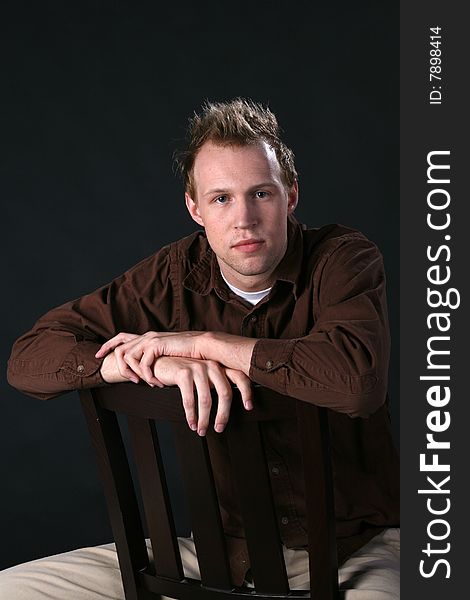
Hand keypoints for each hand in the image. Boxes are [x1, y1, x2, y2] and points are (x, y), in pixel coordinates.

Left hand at [95, 330, 255, 377]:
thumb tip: (148, 372)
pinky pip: (143, 363)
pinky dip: (147, 375)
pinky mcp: (157, 345)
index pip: (121, 337)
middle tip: (127, 380)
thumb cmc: (189, 354)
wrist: (204, 347)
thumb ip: (157, 360)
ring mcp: (151, 339)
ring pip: (127, 356)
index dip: (107, 345)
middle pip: (119, 347)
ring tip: (143, 383)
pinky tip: (156, 382)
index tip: (98, 355)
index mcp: (147, 337)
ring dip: (133, 372)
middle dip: (116, 364)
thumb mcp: (168, 356)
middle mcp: (146, 336)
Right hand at [153, 356, 252, 434]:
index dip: (247, 392)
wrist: (161, 361)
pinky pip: (190, 399)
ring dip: (204, 419)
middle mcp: (212, 365)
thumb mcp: (204, 375)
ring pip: (206, 399)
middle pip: (225, 393)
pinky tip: (191, 423)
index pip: (240, 377)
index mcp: (220, 366)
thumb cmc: (184, 372)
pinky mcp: (184, 373)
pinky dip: (191, 415)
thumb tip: (228, 406)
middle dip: (223, 414)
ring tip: (202, 430)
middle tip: (219, 428)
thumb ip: (216, 384)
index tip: (249, 407)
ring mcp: (198, 368)